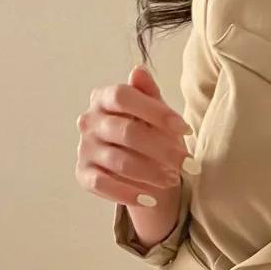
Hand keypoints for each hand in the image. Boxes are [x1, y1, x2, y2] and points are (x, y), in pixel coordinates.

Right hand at [76, 65, 189, 234]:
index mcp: (103, 97)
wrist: (136, 165)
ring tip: (173, 179)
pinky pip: (104, 185)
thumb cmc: (148, 131)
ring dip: (151, 173)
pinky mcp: (83, 174)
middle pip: (126, 132)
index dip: (156, 112)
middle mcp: (89, 121)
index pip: (124, 97)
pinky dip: (129, 193)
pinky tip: (151, 198)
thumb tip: (139, 70)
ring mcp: (84, 148)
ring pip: (119, 161)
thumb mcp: (154, 112)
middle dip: (162, 149)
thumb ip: (148, 94)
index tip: (186, 129)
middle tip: (188, 163)